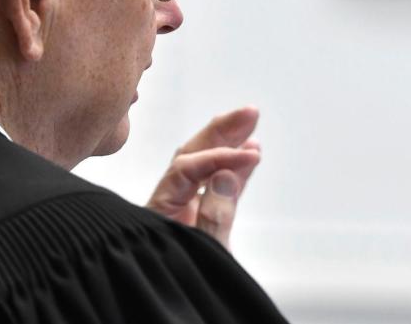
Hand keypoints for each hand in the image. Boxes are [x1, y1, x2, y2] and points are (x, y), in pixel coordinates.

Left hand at [146, 106, 260, 249]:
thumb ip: (214, 217)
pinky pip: (218, 189)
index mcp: (159, 214)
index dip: (220, 156)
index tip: (251, 154)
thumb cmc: (186, 298)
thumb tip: (225, 174)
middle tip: (249, 113)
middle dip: (220, 133)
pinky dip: (235, 170)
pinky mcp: (201, 225)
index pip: (186, 169)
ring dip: (229, 145)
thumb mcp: (202, 255)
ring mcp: (184, 216)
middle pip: (191, 157)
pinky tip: (251, 154)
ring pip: (205, 170)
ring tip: (251, 124)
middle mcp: (169, 208)